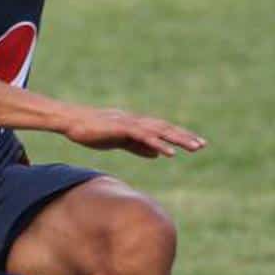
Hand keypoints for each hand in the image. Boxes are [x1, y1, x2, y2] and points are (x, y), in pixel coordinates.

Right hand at [60, 106, 205, 157]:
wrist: (72, 122)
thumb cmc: (92, 131)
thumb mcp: (119, 141)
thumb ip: (138, 146)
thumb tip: (157, 153)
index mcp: (137, 124)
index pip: (163, 130)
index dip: (179, 136)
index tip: (196, 143)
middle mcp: (137, 121)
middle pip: (166, 128)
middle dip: (185, 136)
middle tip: (203, 145)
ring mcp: (130, 123)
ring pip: (159, 131)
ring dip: (178, 139)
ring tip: (194, 147)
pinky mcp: (122, 128)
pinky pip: (144, 137)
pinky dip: (158, 144)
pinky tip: (170, 153)